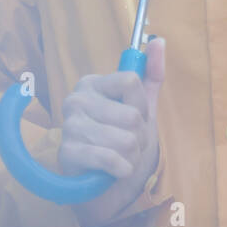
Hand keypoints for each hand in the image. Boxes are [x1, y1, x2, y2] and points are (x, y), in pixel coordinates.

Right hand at [62, 36, 165, 226]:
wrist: (107, 186)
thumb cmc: (123, 142)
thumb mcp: (141, 107)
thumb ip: (151, 74)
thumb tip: (158, 40)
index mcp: (92, 83)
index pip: (130, 82)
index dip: (140, 106)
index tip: (134, 118)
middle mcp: (76, 100)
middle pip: (131, 115)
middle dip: (139, 137)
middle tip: (127, 145)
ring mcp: (69, 126)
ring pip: (125, 139)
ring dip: (132, 156)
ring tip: (121, 159)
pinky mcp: (67, 154)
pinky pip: (111, 159)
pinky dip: (122, 169)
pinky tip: (114, 172)